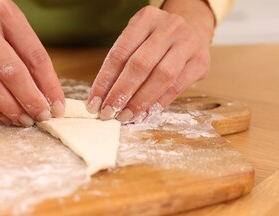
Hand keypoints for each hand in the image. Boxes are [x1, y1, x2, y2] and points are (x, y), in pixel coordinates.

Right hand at [0, 0, 64, 126]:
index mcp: (5, 12)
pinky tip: (0, 116)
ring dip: (10, 107)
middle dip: (31, 100)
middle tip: (42, 116)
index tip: (58, 104)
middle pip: (13, 72)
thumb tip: (42, 87)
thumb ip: (21, 46)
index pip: (35, 56)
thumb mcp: (4, 16)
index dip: (50, 85)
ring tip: (24, 120)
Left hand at [87, 2, 213, 122]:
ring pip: (161, 77)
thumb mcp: (138, 41)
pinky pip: (177, 87)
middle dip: (121, 93)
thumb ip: (122, 65)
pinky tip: (145, 114)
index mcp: (145, 19)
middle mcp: (168, 27)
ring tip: (126, 116)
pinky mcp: (200, 61)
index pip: (119, 53)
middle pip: (139, 65)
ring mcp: (188, 43)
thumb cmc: (157, 41)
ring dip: (140, 101)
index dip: (104, 81)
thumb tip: (103, 99)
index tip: (94, 102)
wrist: (192, 30)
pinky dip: (158, 103)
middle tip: (108, 113)